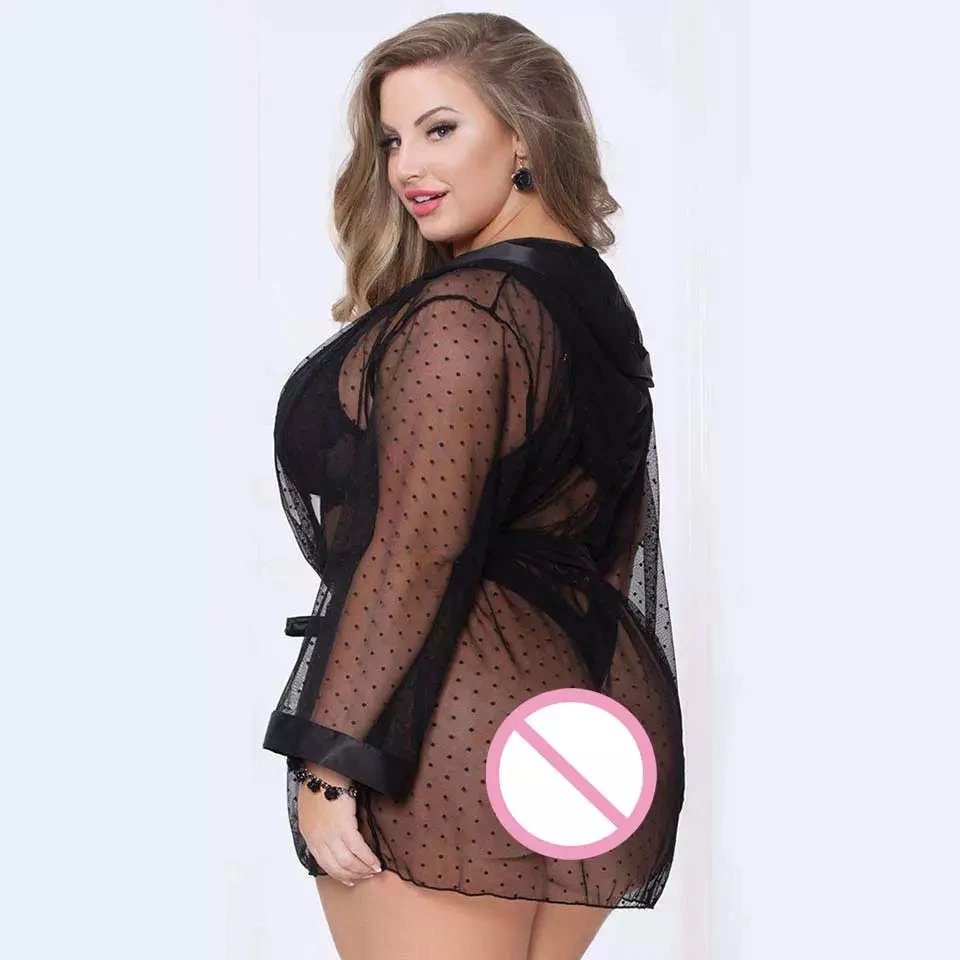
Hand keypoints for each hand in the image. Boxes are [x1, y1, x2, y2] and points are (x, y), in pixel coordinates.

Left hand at [297, 764, 382, 886]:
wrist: (323, 770)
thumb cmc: (319, 783)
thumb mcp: (313, 810)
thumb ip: (319, 826)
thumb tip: (331, 836)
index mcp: (309, 835)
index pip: (324, 863)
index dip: (338, 873)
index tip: (349, 878)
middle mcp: (318, 839)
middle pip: (336, 866)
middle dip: (352, 874)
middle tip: (365, 877)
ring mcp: (330, 835)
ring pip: (347, 862)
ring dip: (362, 870)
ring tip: (373, 871)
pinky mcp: (343, 828)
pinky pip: (358, 850)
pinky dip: (368, 859)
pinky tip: (376, 863)